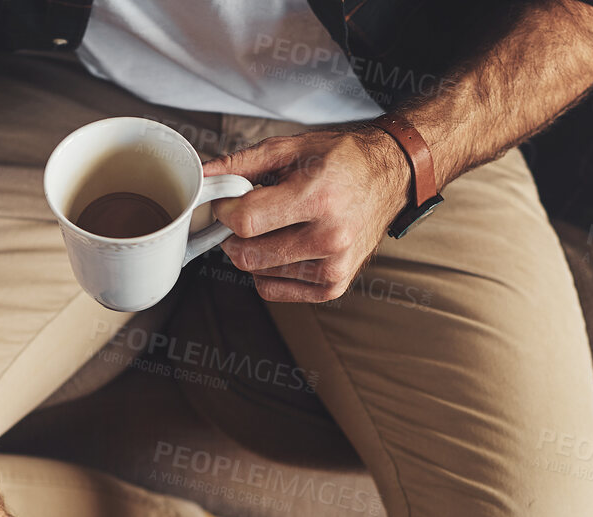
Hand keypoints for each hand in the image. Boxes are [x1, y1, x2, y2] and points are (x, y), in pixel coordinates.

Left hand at [203, 129, 413, 303]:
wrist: (389, 177)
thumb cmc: (341, 160)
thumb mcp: (291, 148)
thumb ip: (241, 164)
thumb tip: (203, 176)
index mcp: (318, 197)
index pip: (246, 221)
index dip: (224, 212)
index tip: (226, 203)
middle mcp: (329, 237)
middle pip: (247, 254)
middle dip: (233, 235)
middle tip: (244, 216)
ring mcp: (333, 266)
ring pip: (257, 273)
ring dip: (253, 251)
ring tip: (275, 226)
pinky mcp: (333, 286)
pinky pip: (274, 290)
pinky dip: (268, 271)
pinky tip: (283, 247)